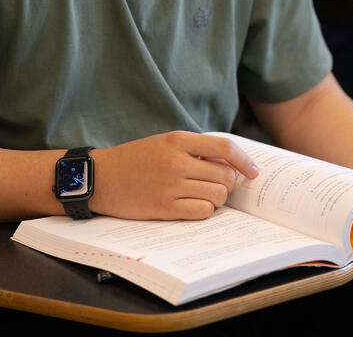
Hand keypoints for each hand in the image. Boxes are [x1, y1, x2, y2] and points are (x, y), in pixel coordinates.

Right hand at [89, 131, 258, 219]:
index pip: (225, 148)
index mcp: (178, 140)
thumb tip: (231, 162)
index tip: (253, 171)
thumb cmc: (135, 159)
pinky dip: (204, 210)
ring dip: (216, 198)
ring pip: (217, 195)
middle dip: (228, 183)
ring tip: (202, 195)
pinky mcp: (163, 207)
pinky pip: (202, 212)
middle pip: (225, 175)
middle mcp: (176, 161)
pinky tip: (194, 206)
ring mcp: (170, 185)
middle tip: (217, 185)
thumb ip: (195, 149)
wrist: (98, 177)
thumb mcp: (164, 143)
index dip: (245, 161)